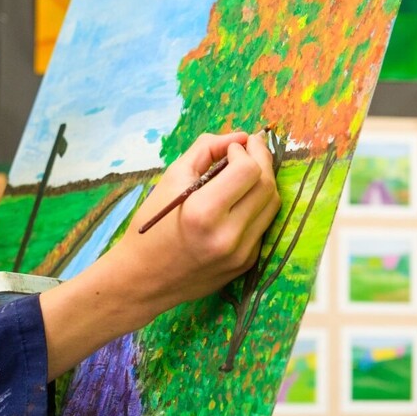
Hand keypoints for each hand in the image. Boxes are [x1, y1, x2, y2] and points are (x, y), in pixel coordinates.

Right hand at [119, 132, 280, 306]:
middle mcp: (227, 236)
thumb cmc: (152, 224)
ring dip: (263, 181)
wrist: (143, 279)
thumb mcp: (171, 178)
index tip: (232, 147)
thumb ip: (206, 149)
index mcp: (203, 213)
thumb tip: (240, 137)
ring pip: (272, 205)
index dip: (245, 151)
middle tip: (248, 148)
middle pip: (266, 185)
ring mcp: (241, 254)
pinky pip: (263, 224)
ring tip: (245, 171)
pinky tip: (239, 200)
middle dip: (261, 159)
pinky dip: (256, 206)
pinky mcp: (247, 264)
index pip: (248, 170)